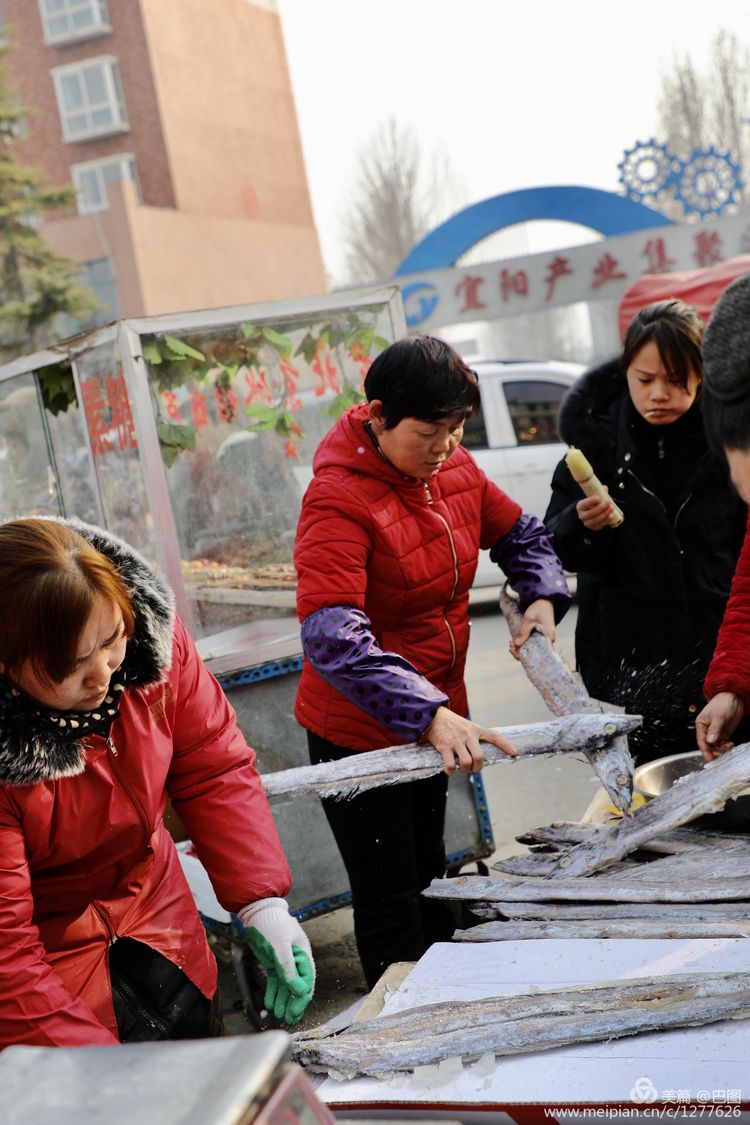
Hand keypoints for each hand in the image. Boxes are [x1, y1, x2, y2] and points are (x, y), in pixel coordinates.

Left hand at [239, 897, 314, 1024]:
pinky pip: (275, 982)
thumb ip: (288, 968)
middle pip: (297, 986)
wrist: (258, 913)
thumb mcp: (281, 946)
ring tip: (279, 1015)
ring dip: (283, 1000)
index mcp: (303, 955)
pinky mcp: (274, 963)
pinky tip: (270, 1004)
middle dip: (293, 1003)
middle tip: (289, 1019)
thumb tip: (297, 989)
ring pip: (285, 986)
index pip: (307, 981)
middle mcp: (296, 961)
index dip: (302, 997)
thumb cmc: (273, 925)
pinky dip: (273, 993)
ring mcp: (284, 963)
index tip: (296, 1010)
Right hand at [423, 706, 515, 774]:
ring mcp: (456, 741)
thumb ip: (473, 736)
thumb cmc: (449, 722)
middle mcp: (467, 735)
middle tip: (474, 769)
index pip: (494, 736)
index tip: (515, 752)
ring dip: (465, 770)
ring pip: (466, 762)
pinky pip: (450, 765)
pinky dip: (451, 771)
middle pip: (479, 757)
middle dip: (478, 767)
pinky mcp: (444, 746)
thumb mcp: (465, 725)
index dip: (505, 745)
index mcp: (475, 729)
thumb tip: (479, 752)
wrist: (431, 715)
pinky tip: (450, 770)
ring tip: (462, 770)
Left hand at [509, 598, 555, 659]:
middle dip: (520, 651)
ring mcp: (544, 640)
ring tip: (511, 643)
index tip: (513, 649)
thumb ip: (523, 632)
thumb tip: (516, 645)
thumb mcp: (529, 619)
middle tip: (510, 645)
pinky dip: (523, 644)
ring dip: (520, 648)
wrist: (544, 601)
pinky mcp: (541, 638)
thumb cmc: (538, 609)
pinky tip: (515, 642)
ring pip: (532, 649)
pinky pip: (532, 645)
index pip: (537, 654)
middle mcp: (548, 641)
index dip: (524, 655)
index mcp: (548, 638)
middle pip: (533, 654)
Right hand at [576, 493, 612, 530]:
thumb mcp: (593, 497)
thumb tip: (605, 488)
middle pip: (591, 513)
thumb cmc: (592, 504)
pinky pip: (600, 525)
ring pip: (596, 520)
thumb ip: (599, 492)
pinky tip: (611, 516)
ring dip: (605, 514)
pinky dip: (606, 521)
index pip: (584, 504)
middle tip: (608, 502)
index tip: (598, 498)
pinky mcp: (593, 527)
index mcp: (580, 506)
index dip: (590, 501)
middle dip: (601, 508)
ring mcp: (587, 522)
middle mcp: (582, 515)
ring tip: (611, 508)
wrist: (590, 513)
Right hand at [695, 692, 744, 761]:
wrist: (734, 697)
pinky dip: (726, 747)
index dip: (705, 751)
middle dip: (714, 752)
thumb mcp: (718, 716)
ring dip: (721, 750)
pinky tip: (730, 745)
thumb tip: (710, 741)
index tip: (709, 759)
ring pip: (716, 746)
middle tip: (720, 757)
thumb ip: (714, 730)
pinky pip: (723, 744)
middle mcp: (707, 729)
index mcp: (701, 725)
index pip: (701, 741)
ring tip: (727, 748)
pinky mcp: (724, 733)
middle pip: (708, 746)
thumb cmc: (723, 703)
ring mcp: (716, 732)